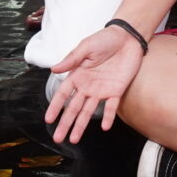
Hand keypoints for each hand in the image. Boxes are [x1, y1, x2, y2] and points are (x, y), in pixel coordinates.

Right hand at [44, 25, 143, 144]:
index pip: (63, 94)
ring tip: (74, 139)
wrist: (128, 37)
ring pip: (88, 111)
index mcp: (78, 75)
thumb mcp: (86, 47)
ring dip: (81, 125)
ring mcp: (101, 90)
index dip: (55, 107)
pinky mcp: (116, 91)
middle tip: (58, 138)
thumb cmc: (105, 39)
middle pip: (73, 108)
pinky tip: (104, 127)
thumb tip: (53, 69)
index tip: (48, 119)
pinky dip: (108, 117)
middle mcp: (87, 86)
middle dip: (65, 123)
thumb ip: (71, 59)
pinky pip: (111, 107)